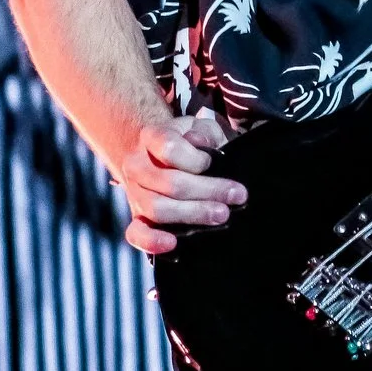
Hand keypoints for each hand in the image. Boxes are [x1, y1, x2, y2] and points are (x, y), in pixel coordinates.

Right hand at [118, 113, 239, 254]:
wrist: (159, 154)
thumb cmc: (190, 142)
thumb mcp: (201, 126)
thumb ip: (204, 131)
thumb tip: (201, 143)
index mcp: (151, 137)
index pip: (170, 148)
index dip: (196, 158)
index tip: (213, 162)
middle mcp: (137, 165)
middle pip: (169, 182)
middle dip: (208, 191)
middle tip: (237, 196)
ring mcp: (134, 193)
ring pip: (157, 208)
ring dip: (193, 214)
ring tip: (221, 214)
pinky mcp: (137, 216)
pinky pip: (136, 233)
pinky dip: (151, 241)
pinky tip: (172, 244)